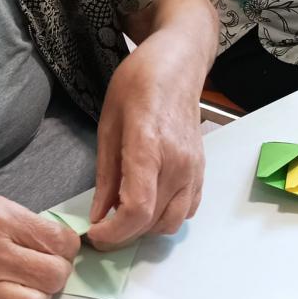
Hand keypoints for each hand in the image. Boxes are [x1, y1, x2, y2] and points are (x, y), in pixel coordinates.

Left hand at [86, 31, 205, 249]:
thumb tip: (98, 215)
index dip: (113, 232)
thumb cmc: (138, 84)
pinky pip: (187, 211)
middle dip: (123, 233)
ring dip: (145, 228)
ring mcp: (195, 168)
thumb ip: (106, 174)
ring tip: (124, 212)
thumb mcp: (109, 123)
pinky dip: (166, 216)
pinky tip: (148, 201)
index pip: (137, 208)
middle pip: (153, 222)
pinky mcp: (202, 171)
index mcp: (149, 145)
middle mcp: (178, 162)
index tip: (95, 233)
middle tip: (101, 225)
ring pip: (171, 223)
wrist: (178, 65)